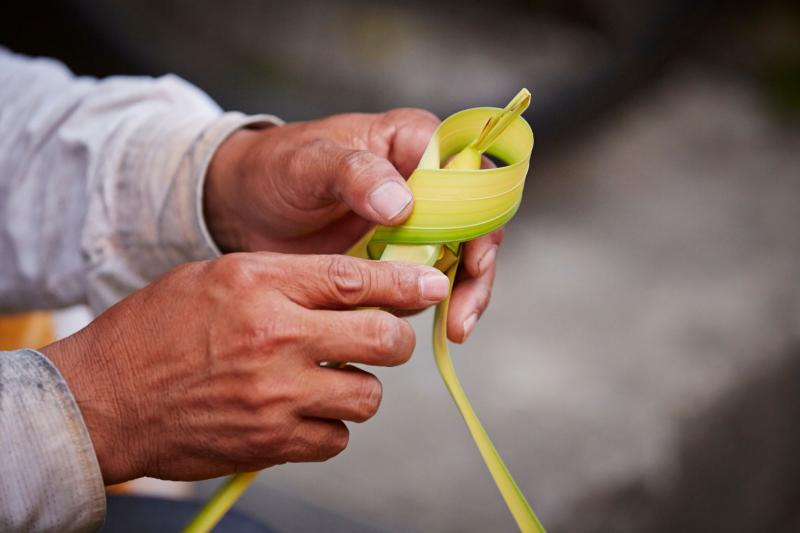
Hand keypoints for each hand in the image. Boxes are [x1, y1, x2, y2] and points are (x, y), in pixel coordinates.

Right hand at [41, 253, 448, 483]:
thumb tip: (353, 286)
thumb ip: (287, 278)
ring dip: (360, 387)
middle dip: (395, 338)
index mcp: (260, 285)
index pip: (355, 279)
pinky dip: (330, 427)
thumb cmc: (154, 330)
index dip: (405, 282)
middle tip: (383, 337)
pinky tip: (304, 412)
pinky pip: (337, 439)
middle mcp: (274, 338)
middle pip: (383, 340)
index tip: (432, 283)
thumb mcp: (217, 277)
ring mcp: (275, 396)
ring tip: (329, 379)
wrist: (104, 399)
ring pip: (368, 395)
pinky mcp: (271, 443)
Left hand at [205, 109, 504, 341]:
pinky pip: (426, 281)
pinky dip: (429, 306)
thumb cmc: (275, 169)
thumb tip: (402, 204)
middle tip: (462, 313)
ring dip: (461, 294)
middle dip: (477, 270)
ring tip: (453, 330)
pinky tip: (419, 328)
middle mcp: (424, 181)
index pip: (470, 171)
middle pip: (477, 222)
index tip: (473, 258)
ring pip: (459, 257)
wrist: (243, 208)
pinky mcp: (398, 256)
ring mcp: (414, 222)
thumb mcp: (308, 164)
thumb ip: (354, 174)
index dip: (483, 213)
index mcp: (412, 142)